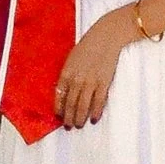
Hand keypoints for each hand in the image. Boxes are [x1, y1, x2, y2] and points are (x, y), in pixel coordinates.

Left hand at [54, 7, 137, 128]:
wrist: (106, 37)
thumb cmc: (88, 45)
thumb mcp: (72, 58)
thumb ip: (69, 74)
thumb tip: (66, 89)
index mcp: (66, 72)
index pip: (59, 95)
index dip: (59, 108)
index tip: (59, 116)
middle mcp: (77, 79)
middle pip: (70, 104)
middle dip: (68, 117)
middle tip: (68, 126)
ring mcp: (90, 82)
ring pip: (83, 106)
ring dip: (80, 118)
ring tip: (79, 125)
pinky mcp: (104, 83)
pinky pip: (98, 102)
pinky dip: (96, 112)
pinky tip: (94, 119)